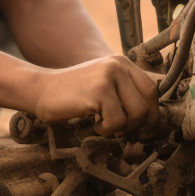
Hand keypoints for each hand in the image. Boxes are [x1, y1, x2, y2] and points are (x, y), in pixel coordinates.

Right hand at [30, 55, 159, 135]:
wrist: (41, 90)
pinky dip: (106, 130)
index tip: (143, 130)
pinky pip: (117, 121)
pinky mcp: (98, 92)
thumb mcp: (104, 85)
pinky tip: (93, 123)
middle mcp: (118, 66)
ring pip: (135, 115)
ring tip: (103, 125)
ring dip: (121, 128)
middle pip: (147, 104)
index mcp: (122, 63)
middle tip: (122, 132)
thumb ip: (126, 94)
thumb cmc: (74, 95)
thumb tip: (152, 122)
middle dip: (138, 125)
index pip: (152, 90)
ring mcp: (108, 77)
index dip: (152, 114)